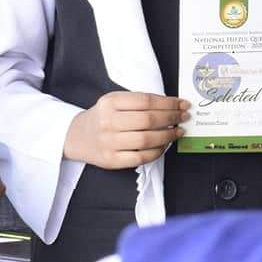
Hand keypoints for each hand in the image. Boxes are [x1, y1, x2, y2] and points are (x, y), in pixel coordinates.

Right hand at [63, 91, 186, 169]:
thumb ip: (140, 101)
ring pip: (146, 140)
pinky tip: (164, 145)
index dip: (169, 103)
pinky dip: (157, 152)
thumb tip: (173, 105)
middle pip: (148, 120)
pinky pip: (140, 158)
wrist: (77, 136)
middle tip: (184, 117)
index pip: (146, 101)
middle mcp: (108, 122)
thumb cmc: (104, 116)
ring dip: (168, 136)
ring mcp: (108, 143)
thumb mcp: (116, 101)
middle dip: (172, 118)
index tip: (183, 104)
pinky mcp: (111, 160)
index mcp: (110, 102)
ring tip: (178, 131)